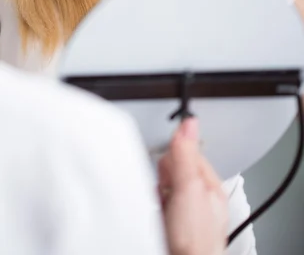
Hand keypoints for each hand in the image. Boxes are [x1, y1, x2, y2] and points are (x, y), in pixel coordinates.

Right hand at [158, 118, 227, 254]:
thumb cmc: (197, 240)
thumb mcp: (189, 187)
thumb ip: (186, 154)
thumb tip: (189, 122)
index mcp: (210, 185)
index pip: (189, 152)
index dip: (175, 156)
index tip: (170, 165)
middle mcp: (200, 199)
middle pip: (173, 170)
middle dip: (163, 178)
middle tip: (167, 192)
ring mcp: (185, 213)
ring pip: (162, 188)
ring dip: (156, 194)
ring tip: (161, 207)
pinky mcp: (170, 225)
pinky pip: (155, 205)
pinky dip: (151, 208)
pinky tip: (156, 217)